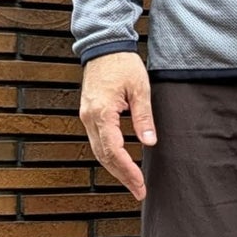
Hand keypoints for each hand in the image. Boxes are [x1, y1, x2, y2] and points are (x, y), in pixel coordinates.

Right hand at [79, 52, 156, 200]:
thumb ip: (144, 117)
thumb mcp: (140, 89)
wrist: (103, 45)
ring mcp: (87, 117)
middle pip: (104, 157)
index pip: (114, 151)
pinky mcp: (89, 115)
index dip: (128, 171)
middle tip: (139, 191)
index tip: (140, 185)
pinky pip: (97, 142)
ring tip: (132, 183)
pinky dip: (109, 157)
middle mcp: (90, 118)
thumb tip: (149, 142)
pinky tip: (122, 165)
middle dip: (122, 176)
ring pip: (99, 152)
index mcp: (102, 113)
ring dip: (115, 169)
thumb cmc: (122, 63)